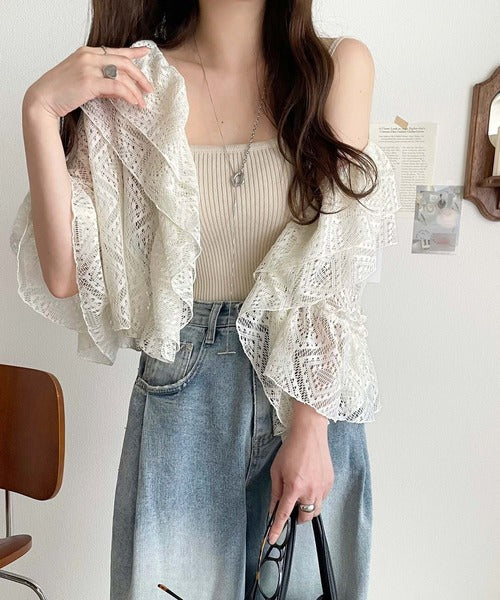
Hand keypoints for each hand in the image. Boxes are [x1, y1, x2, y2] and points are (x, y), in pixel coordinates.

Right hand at [23, 44, 154, 119]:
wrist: (42, 99)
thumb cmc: (60, 93)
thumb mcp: (83, 82)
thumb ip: (101, 82)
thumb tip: (120, 89)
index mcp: (86, 53)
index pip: (115, 51)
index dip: (133, 52)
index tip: (146, 54)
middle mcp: (89, 56)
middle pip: (124, 61)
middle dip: (140, 76)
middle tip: (149, 89)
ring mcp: (89, 67)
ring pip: (122, 75)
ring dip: (136, 90)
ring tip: (142, 102)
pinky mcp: (89, 81)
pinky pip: (117, 86)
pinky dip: (128, 95)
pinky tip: (133, 102)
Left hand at [267, 418, 333, 543]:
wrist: (309, 433)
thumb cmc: (291, 448)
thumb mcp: (276, 470)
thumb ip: (275, 492)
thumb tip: (273, 508)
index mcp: (294, 487)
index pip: (284, 515)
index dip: (277, 529)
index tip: (272, 539)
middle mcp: (310, 490)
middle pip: (304, 517)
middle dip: (296, 517)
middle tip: (290, 506)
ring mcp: (322, 487)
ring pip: (315, 510)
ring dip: (306, 509)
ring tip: (300, 494)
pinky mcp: (330, 482)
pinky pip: (322, 498)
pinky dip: (315, 496)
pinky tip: (309, 483)